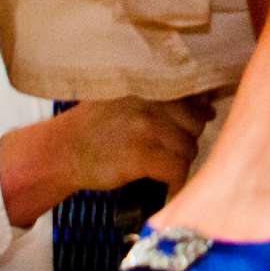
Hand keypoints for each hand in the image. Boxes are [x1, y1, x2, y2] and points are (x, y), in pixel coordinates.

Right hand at [54, 96, 210, 194]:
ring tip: (162, 168)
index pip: (191, 95)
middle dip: (186, 141)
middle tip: (167, 151)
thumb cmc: (96, 127)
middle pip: (194, 124)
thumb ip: (164, 101)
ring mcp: (145, 126)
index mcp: (146, 84)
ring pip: (188, 149)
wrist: (61, 151)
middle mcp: (148, 100)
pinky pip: (177, 169)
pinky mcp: (140, 155)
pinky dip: (175, 182)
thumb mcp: (126, 101)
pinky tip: (166, 186)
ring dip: (179, 163)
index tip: (194, 124)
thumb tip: (208, 107)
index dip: (197, 113)